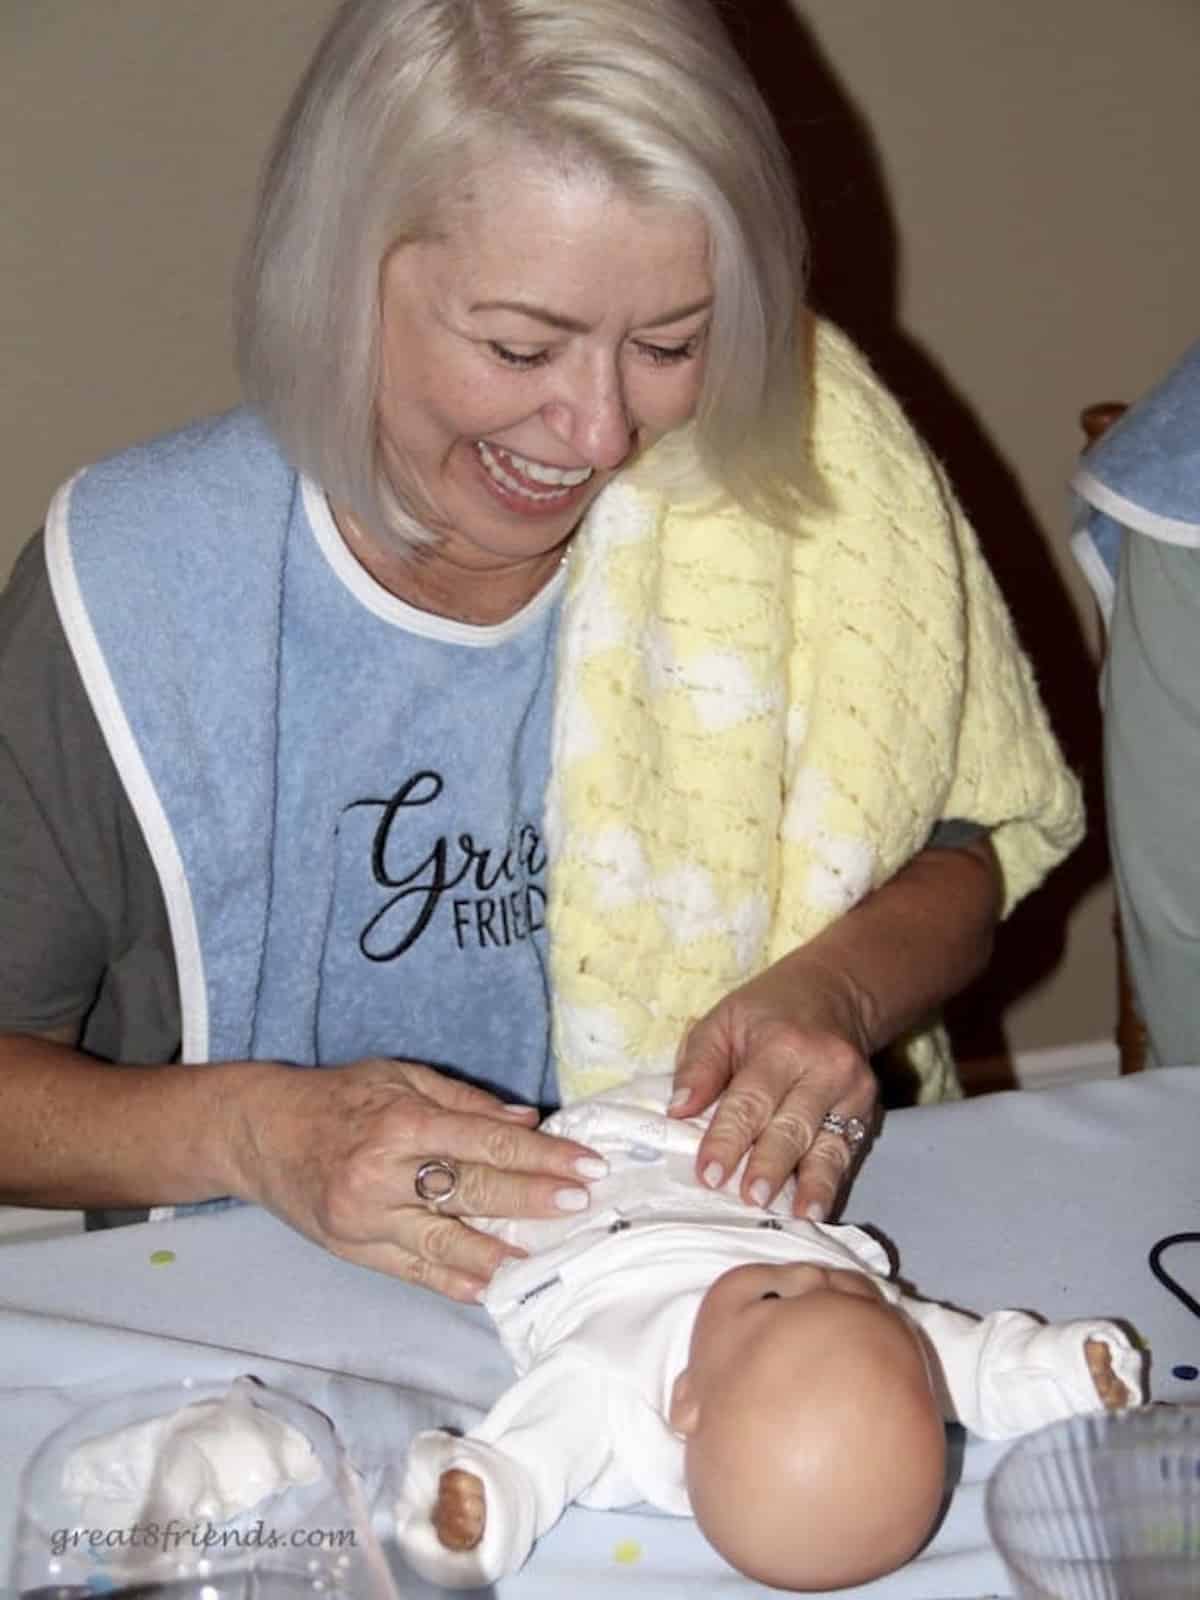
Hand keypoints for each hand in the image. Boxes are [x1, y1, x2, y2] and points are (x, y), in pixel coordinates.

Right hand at [229, 1058, 605, 1299]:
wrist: (262, 1133)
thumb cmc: (340, 1097)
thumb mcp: (401, 1077)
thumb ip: (467, 1101)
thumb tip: (529, 1119)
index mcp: (402, 1122)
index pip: (488, 1142)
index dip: (542, 1155)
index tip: (587, 1165)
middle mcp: (385, 1174)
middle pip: (474, 1192)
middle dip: (534, 1200)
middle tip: (581, 1205)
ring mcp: (368, 1219)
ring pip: (448, 1243)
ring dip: (503, 1254)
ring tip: (548, 1259)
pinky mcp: (356, 1250)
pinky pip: (415, 1271)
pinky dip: (456, 1281)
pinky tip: (493, 1287)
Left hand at [669, 952, 877, 1221]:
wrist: (834, 993)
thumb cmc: (765, 1012)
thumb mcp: (722, 1021)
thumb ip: (699, 1066)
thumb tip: (677, 1109)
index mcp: (782, 1044)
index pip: (750, 1099)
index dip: (728, 1138)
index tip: (708, 1174)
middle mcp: (823, 1067)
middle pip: (792, 1126)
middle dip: (770, 1166)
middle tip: (750, 1199)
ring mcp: (852, 1091)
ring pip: (827, 1145)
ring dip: (810, 1184)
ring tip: (795, 1216)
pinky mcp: (867, 1111)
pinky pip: (846, 1154)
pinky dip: (830, 1184)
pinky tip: (816, 1210)